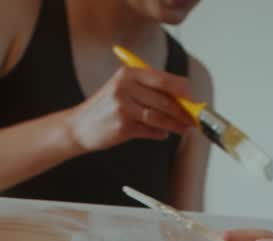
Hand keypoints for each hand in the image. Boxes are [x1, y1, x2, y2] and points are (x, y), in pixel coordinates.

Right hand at [67, 66, 197, 152]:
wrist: (79, 126)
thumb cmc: (106, 108)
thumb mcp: (124, 89)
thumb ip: (149, 90)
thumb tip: (182, 99)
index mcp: (128, 74)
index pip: (163, 79)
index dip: (182, 91)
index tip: (192, 99)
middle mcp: (125, 87)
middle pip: (164, 100)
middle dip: (182, 111)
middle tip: (193, 119)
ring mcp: (123, 107)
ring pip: (159, 117)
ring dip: (175, 125)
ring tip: (184, 129)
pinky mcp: (122, 126)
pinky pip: (149, 130)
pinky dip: (159, 134)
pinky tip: (164, 134)